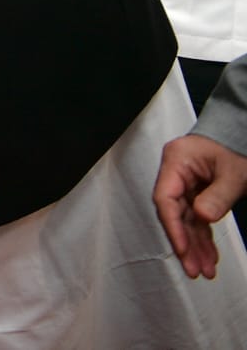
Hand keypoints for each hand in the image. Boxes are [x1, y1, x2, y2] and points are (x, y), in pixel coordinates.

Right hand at [154, 132, 246, 278]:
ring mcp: (185, 183)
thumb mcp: (234, 172)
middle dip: (185, 244)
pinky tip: (208, 255)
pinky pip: (196, 218)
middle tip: (194, 268)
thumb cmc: (236, 145)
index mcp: (176, 160)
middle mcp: (176, 173)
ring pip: (185, 220)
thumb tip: (202, 217)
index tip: (183, 249)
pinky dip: (203, 237)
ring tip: (204, 269)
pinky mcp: (195, 192)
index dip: (173, 227)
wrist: (243, 136)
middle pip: (174, 213)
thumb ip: (218, 196)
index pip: (165, 198)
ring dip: (195, 246)